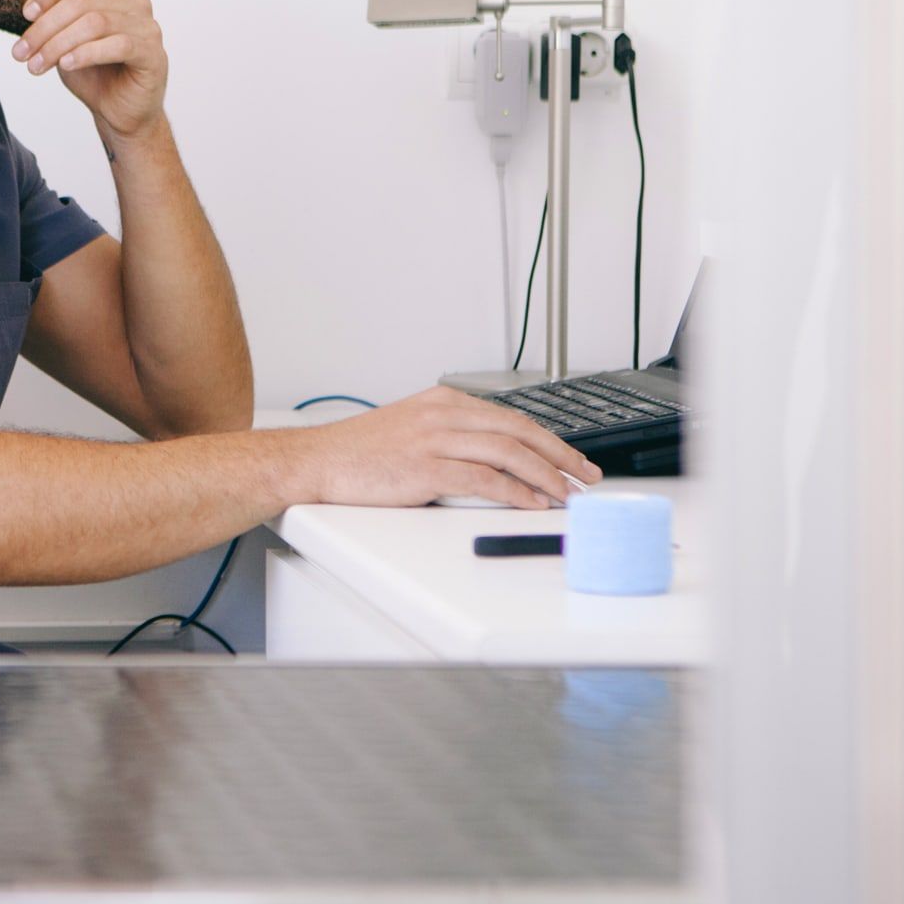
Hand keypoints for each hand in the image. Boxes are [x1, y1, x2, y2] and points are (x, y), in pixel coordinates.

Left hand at [11, 0, 167, 142]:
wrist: (119, 112)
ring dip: (57, 44)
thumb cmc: (92, 71)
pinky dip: (84, 54)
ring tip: (35, 65)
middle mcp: (135, 1)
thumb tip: (25, 8)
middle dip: (44, 27)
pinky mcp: (152, 53)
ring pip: (95, 22)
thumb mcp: (65, 38)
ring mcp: (147, 26)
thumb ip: (53, 16)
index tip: (25, 15)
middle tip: (20, 52)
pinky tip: (65, 65)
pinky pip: (116, 46)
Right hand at [297, 386, 604, 508]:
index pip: (511, 417)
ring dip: (546, 475)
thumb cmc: (360, 453)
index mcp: (443, 401)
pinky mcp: (425, 468)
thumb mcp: (412, 429)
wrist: (317, 461)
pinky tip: (532, 502)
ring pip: (509, 452)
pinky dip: (515, 492)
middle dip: (561, 456)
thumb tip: (495, 461)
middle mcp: (443, 414)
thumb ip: (452, 436)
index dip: (550, 440)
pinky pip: (484, 479)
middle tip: (586, 476)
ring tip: (567, 494)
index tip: (572, 459)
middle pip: (519, 431)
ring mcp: (434, 440)